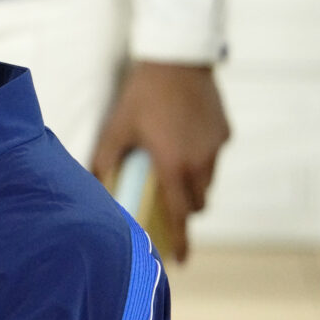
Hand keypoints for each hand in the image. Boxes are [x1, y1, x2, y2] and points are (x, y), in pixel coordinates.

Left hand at [91, 61, 230, 262]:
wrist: (178, 58)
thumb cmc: (142, 95)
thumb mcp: (117, 128)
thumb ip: (105, 160)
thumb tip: (93, 184)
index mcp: (173, 166)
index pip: (179, 215)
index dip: (181, 241)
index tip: (181, 262)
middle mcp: (200, 161)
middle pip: (197, 203)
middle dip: (184, 209)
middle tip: (166, 201)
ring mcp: (216, 147)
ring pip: (208, 182)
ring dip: (192, 184)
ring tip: (170, 165)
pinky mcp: (225, 132)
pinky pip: (214, 156)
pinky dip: (201, 158)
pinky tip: (182, 138)